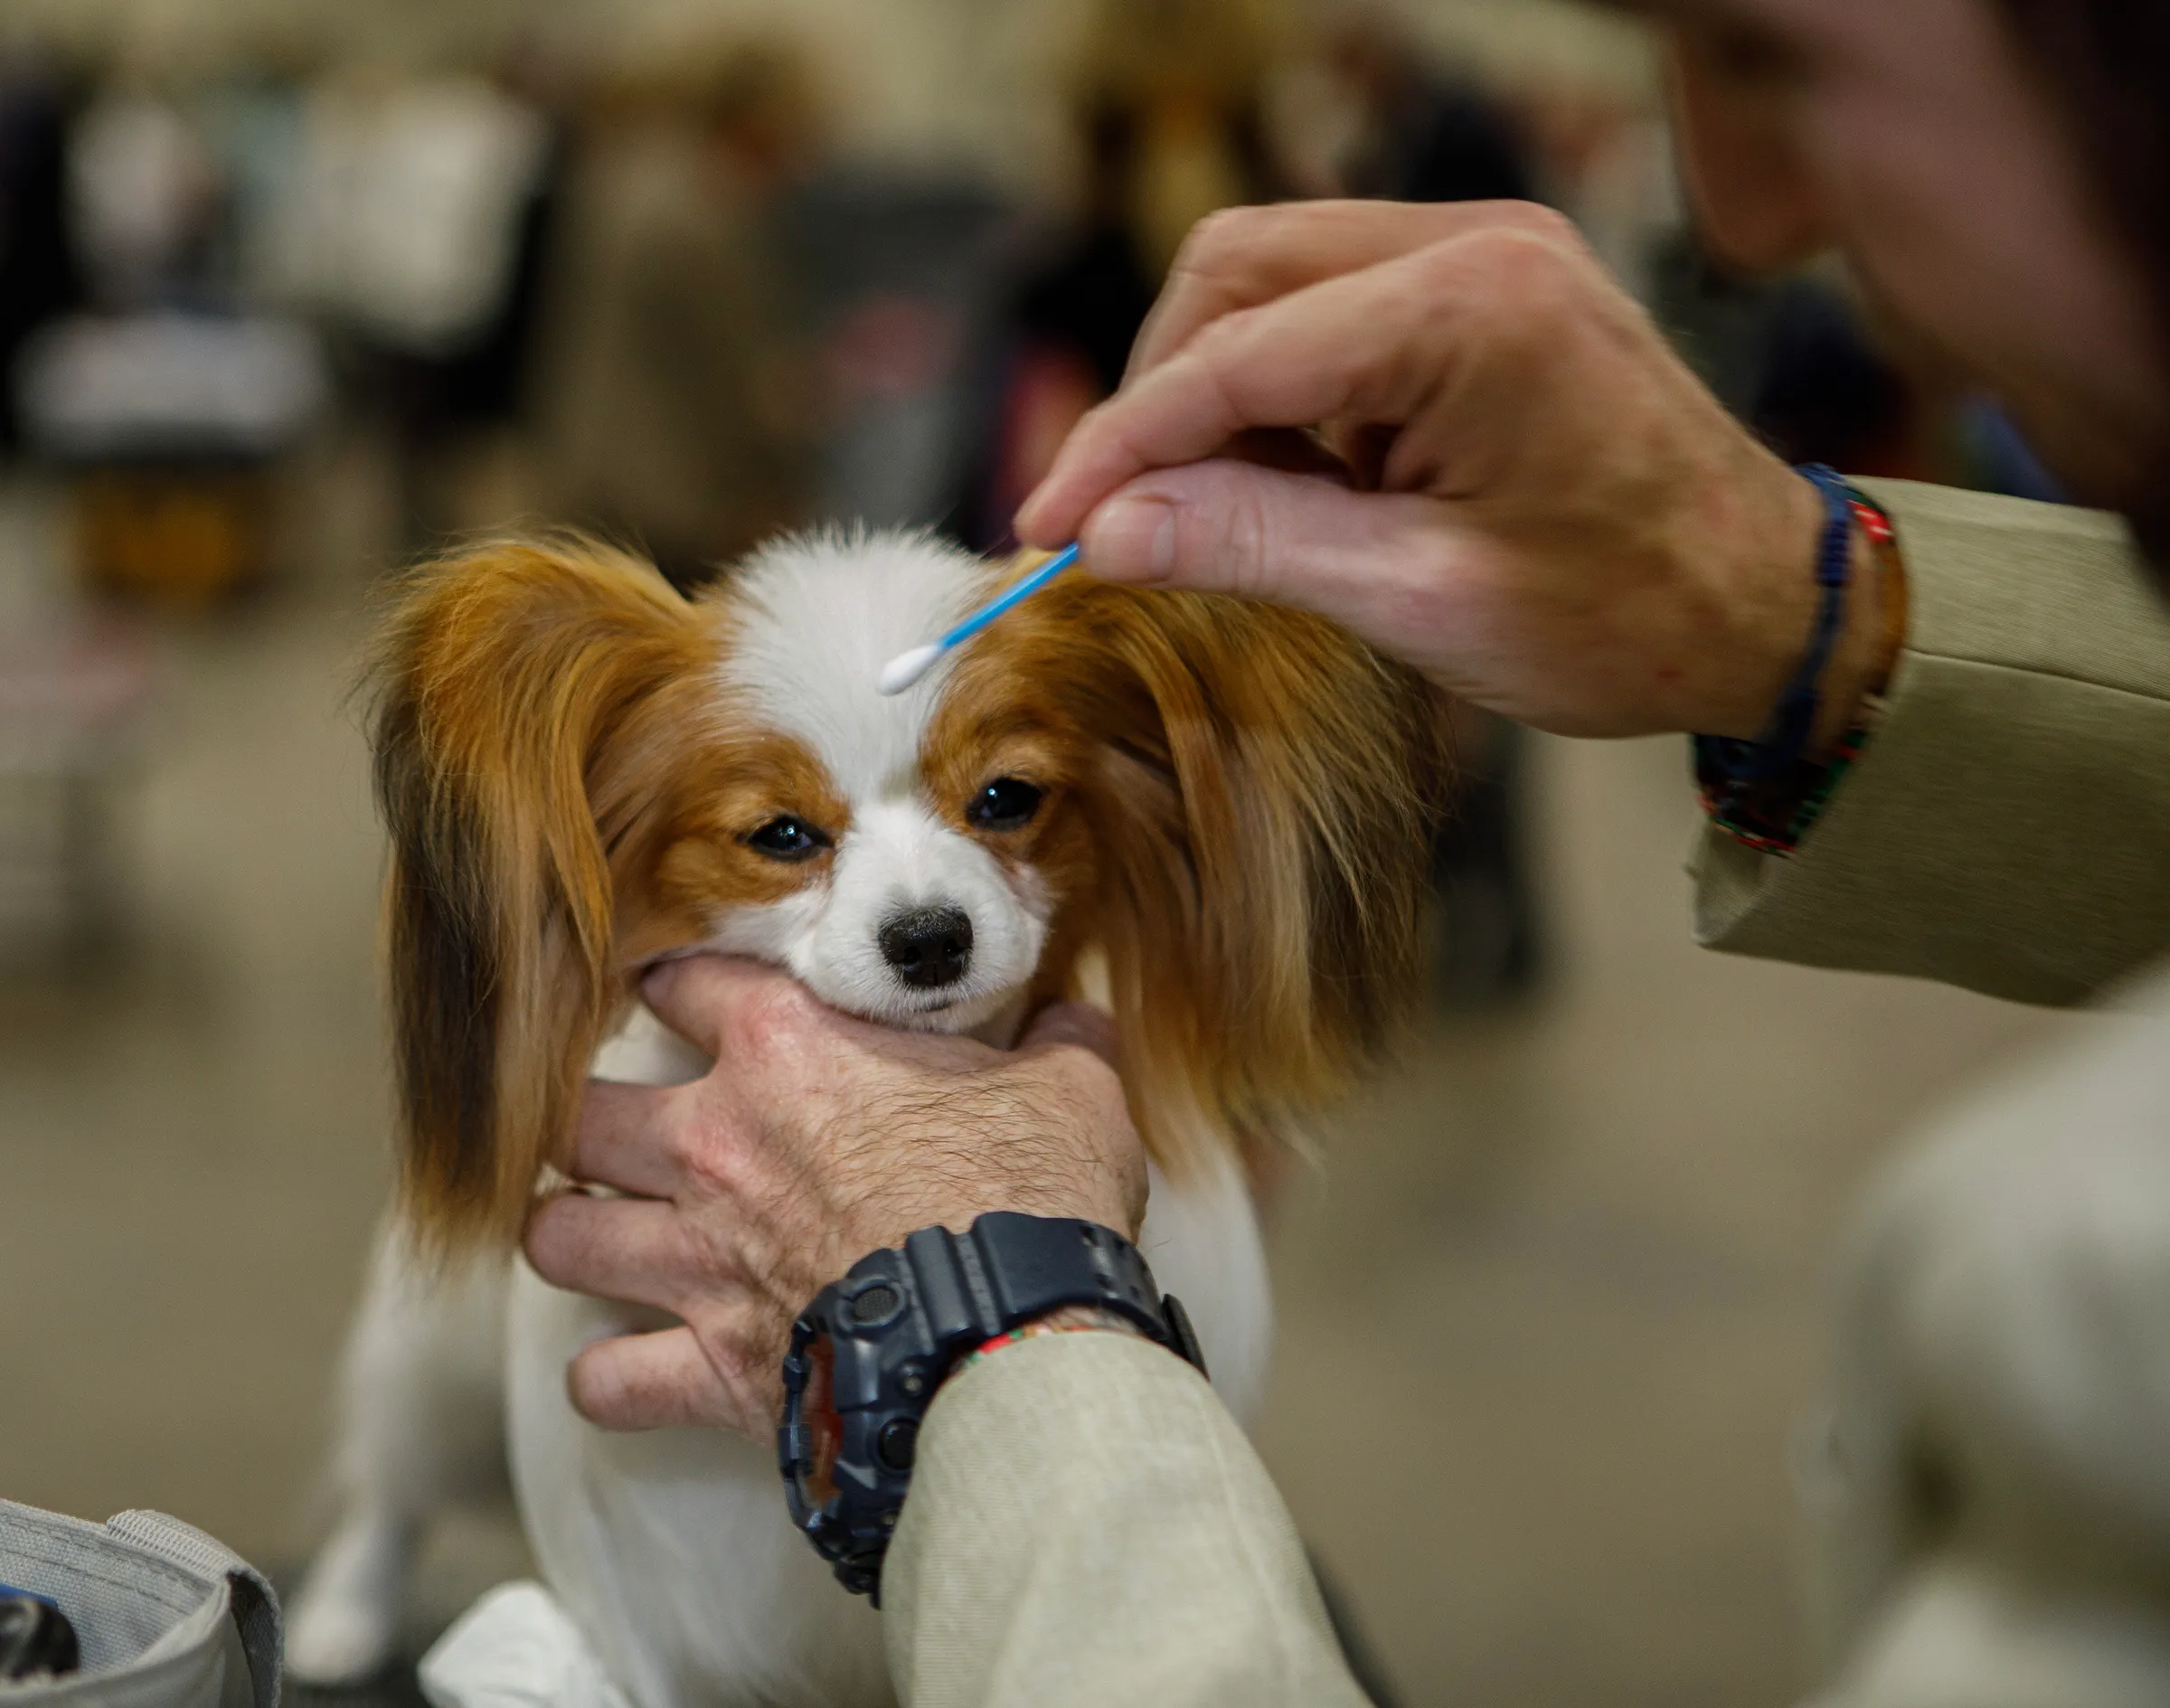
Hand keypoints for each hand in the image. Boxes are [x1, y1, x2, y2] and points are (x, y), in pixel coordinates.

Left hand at [523, 957, 1145, 1437]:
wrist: (1014, 1328)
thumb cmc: (1032, 1194)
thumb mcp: (1068, 1090)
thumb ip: (1060, 1043)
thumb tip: (1080, 1017)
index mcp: (789, 1053)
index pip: (685, 982)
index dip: (675, 980)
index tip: (678, 989)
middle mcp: (715, 1146)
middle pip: (579, 1116)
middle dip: (581, 1122)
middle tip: (612, 1130)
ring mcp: (699, 1260)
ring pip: (560, 1239)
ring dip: (569, 1237)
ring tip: (590, 1236)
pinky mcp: (711, 1364)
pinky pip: (607, 1381)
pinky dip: (608, 1380)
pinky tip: (624, 1371)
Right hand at [1018, 199, 1883, 743]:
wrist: (1768, 605)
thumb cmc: (1627, 616)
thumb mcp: (1419, 599)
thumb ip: (1251, 546)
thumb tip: (1106, 533)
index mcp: (1469, 313)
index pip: (1232, 356)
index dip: (1119, 445)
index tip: (1046, 525)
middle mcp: (1476, 245)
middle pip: (1235, 272)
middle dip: (1162, 396)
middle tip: (1128, 521)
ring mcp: (1486, 253)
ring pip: (1274, 280)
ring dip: (1220, 390)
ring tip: (1224, 515)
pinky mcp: (1487, 285)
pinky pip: (1334, 307)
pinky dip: (1284, 390)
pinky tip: (1294, 481)